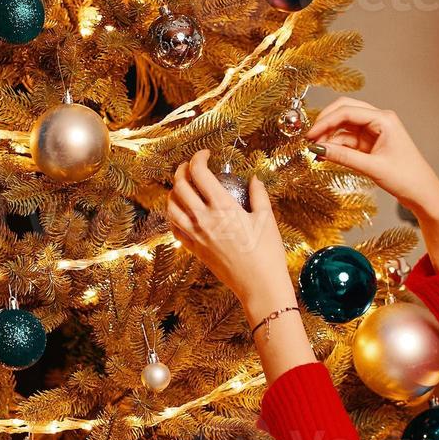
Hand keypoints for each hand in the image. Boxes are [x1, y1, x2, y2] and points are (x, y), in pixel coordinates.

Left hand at [165, 149, 294, 321]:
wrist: (259, 285)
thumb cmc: (267, 253)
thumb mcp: (267, 218)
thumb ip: (258, 194)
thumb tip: (254, 179)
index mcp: (223, 207)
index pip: (199, 173)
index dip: (198, 157)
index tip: (206, 154)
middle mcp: (204, 219)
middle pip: (180, 185)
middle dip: (182, 169)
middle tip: (191, 165)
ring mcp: (196, 235)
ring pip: (171, 206)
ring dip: (174, 191)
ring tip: (183, 186)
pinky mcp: (194, 249)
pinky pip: (174, 227)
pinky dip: (173, 214)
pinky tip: (182, 210)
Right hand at [305, 98, 438, 218]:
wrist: (422, 193)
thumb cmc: (407, 178)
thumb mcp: (372, 168)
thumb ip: (344, 157)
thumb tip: (319, 149)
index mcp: (383, 119)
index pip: (347, 111)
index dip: (325, 122)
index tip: (310, 136)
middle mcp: (378, 121)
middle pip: (344, 112)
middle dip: (326, 125)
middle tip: (309, 140)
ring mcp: (374, 132)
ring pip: (344, 127)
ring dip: (330, 138)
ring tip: (316, 153)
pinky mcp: (370, 144)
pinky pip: (348, 140)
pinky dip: (337, 147)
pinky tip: (326, 155)